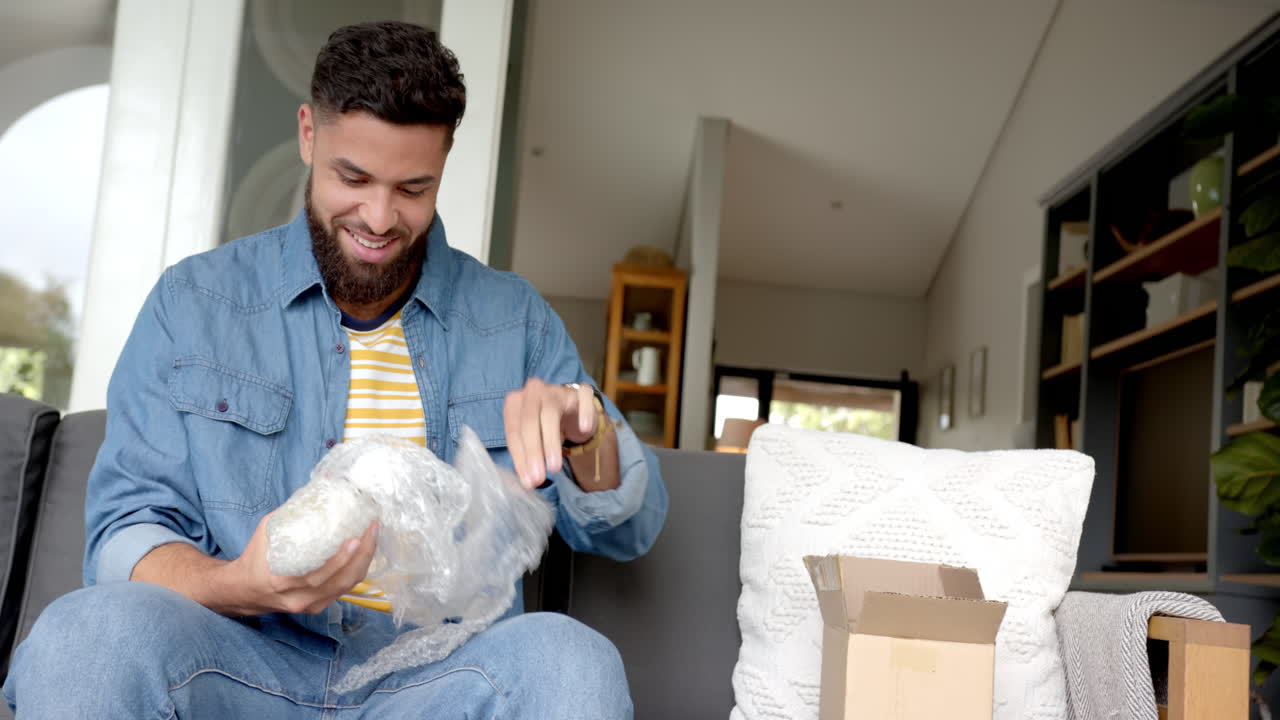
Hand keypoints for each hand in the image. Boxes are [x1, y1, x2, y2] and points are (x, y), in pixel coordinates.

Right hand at [223, 512, 378, 615]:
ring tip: (372, 536)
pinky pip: (344, 589)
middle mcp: (299, 599)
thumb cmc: (255, 558)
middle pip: (340, 583)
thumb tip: (323, 483)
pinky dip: (356, 569)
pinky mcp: (318, 606)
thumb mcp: (266, 531)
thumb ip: (291, 511)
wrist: (243, 590)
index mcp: (281, 583)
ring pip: (347, 587)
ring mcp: (311, 606)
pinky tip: (364, 550)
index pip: (316, 577)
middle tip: (372, 529)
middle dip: (362, 556)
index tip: (354, 538)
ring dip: (364, 561)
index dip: (339, 560)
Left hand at [503, 378, 596, 487]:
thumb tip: (528, 481)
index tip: (528, 480)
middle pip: (529, 421)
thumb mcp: (531, 439)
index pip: (514, 431)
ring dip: (551, 442)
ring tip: (554, 467)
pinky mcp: (580, 392)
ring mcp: (557, 390)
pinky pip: (582, 399)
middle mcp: (533, 391)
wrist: (572, 409)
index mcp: (515, 402)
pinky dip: (584, 413)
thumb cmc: (545, 426)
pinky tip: (584, 429)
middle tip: (538, 477)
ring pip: (550, 413)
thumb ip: (527, 456)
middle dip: (533, 452)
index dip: (520, 457)